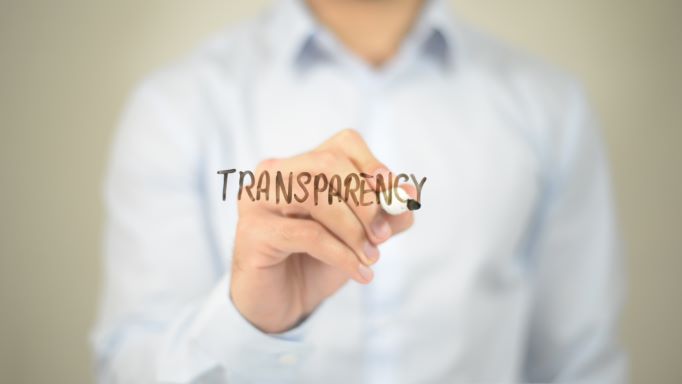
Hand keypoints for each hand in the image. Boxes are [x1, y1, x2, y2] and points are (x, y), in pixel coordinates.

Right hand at [230, 129, 414, 332]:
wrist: (282, 305)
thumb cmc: (317, 262)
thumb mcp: (360, 235)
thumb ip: (385, 214)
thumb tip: (409, 192)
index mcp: (301, 165)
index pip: (343, 144)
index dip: (374, 166)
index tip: (395, 197)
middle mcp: (274, 174)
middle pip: (327, 162)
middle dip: (364, 199)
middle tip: (382, 236)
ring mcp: (258, 200)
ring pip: (315, 194)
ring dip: (352, 229)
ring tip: (371, 257)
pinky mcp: (252, 232)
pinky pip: (307, 234)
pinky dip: (341, 254)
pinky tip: (359, 273)